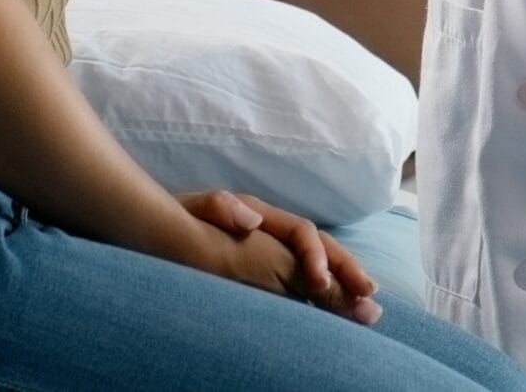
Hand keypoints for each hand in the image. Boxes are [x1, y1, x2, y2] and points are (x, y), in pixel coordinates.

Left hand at [175, 190, 378, 323]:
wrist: (156, 232)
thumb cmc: (174, 220)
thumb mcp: (191, 210)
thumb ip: (219, 208)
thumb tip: (253, 220)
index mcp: (261, 218)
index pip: (302, 233)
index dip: (315, 255)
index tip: (318, 281)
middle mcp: (273, 235)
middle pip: (320, 249)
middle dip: (346, 272)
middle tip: (369, 298)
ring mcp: (271, 256)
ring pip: (316, 268)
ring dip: (343, 287)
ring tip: (368, 311)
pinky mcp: (265, 278)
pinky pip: (300, 287)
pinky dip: (323, 300)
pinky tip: (339, 317)